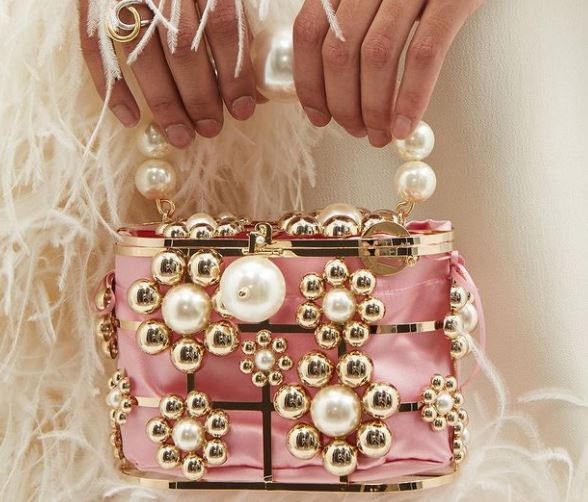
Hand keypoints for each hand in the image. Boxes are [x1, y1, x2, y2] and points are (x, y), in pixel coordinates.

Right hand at [79, 0, 256, 147]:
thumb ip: (242, 27)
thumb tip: (259, 90)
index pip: (224, 27)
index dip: (235, 73)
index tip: (243, 109)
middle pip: (182, 48)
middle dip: (200, 97)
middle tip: (211, 129)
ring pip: (142, 54)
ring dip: (164, 103)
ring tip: (181, 136)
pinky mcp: (90, 1)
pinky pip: (95, 47)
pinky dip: (112, 87)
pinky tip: (130, 119)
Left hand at [293, 0, 483, 146]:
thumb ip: (352, 26)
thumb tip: (335, 88)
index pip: (308, 32)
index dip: (309, 82)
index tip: (319, 116)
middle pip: (338, 52)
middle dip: (343, 105)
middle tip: (358, 131)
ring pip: (376, 56)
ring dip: (373, 108)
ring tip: (381, 134)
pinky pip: (425, 53)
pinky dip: (412, 97)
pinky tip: (406, 125)